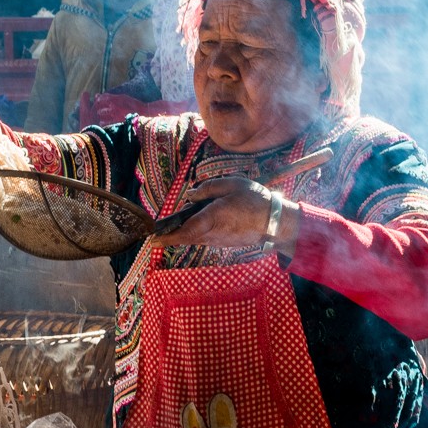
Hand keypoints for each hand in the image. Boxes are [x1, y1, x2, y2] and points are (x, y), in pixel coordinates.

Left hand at [149, 176, 298, 253]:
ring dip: (186, 231)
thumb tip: (190, 195)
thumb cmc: (254, 199)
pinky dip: (198, 232)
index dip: (166, 237)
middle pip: (185, 236)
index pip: (184, 231)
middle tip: (162, 228)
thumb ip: (208, 188)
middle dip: (172, 232)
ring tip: (186, 219)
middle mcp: (212, 233)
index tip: (152, 239)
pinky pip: (205, 239)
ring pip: (195, 238)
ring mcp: (218, 241)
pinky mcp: (224, 244)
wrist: (275, 222)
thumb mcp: (231, 184)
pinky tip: (204, 221)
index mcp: (212, 217)